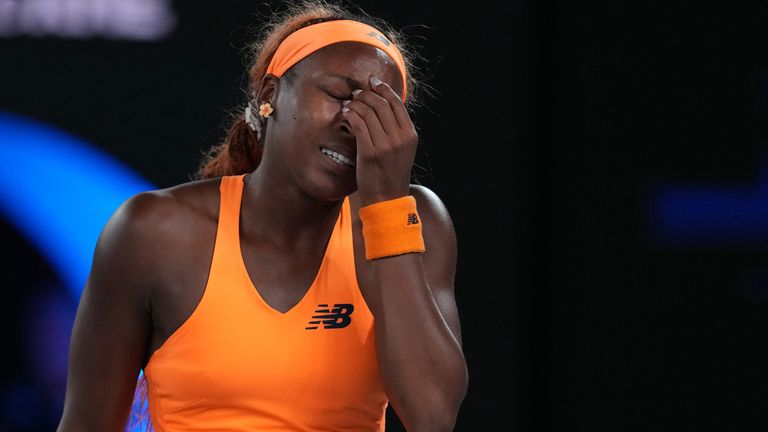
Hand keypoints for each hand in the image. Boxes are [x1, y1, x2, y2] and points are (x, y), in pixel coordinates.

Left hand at [342, 76, 417, 206]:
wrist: (387, 198)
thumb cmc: (391, 173)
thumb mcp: (402, 150)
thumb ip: (397, 129)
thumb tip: (384, 105)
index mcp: (410, 135)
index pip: (396, 103)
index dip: (383, 89)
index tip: (373, 82)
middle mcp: (400, 138)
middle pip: (381, 104)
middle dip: (367, 94)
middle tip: (357, 92)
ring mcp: (385, 145)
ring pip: (368, 112)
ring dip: (357, 103)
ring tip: (350, 102)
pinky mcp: (370, 152)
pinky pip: (358, 124)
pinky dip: (351, 114)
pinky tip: (346, 112)